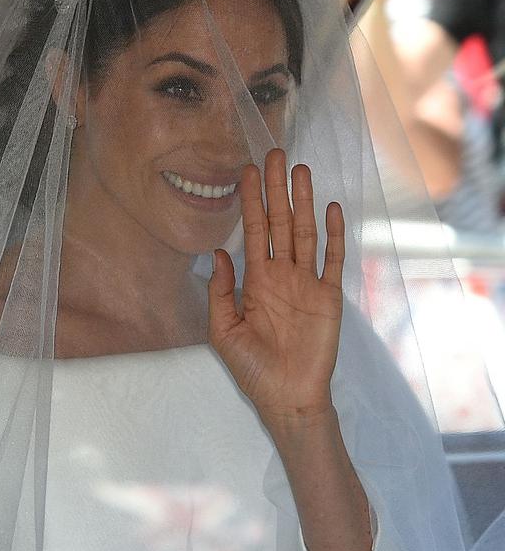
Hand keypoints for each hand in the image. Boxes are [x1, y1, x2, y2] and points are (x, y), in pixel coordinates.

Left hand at [207, 148, 344, 427]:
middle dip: (276, 189)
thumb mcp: (223, 330)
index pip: (253, 231)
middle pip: (280, 222)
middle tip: (274, 153)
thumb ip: (220, 291)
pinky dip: (333, 234)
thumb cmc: (252, 369)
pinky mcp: (329, 297)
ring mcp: (307, 283)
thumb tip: (217, 253)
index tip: (245, 171)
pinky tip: (330, 208)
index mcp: (255, 280)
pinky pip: (332, 260)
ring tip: (300, 170)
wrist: (286, 398)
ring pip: (306, 232)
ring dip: (303, 201)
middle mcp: (281, 274)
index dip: (250, 201)